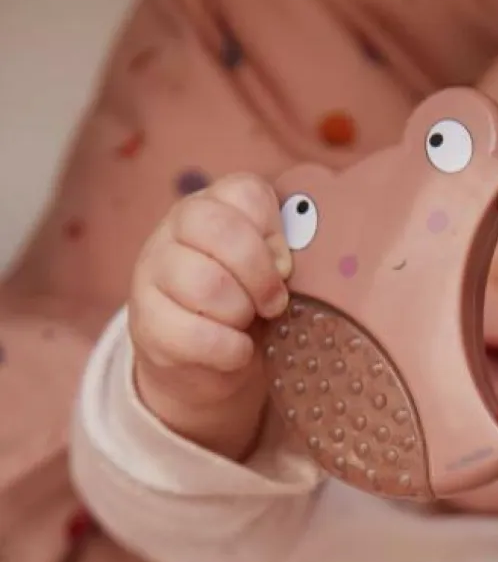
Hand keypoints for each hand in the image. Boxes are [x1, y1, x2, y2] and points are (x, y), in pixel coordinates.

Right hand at [129, 173, 291, 459]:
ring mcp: (153, 273)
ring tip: (245, 326)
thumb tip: (285, 265)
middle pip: (220, 229)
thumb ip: (282, 256)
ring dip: (240, 314)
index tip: (284, 269)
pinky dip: (230, 351)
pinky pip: (196, 335)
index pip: (246, 192)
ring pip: (206, 283)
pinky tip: (236, 352)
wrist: (205, 368)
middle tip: (273, 305)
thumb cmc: (249, 312)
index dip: (275, 235)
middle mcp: (174, 229)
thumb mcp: (270, 276)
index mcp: (213, 205)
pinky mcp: (147, 323)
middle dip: (259, 275)